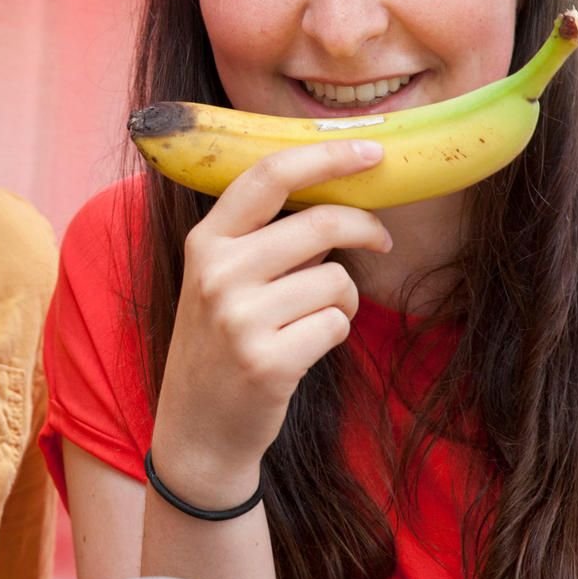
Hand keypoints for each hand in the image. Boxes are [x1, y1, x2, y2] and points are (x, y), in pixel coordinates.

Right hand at [150, 140, 390, 506]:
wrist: (197, 428)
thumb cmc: (220, 344)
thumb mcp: (219, 280)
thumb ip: (263, 238)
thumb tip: (337, 190)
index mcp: (205, 241)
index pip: (268, 176)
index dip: (326, 156)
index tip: (370, 150)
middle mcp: (217, 273)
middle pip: (320, 224)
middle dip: (364, 229)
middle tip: (380, 241)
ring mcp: (239, 318)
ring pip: (336, 280)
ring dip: (343, 298)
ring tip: (315, 318)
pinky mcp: (268, 361)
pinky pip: (337, 325)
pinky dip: (335, 333)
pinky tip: (304, 349)